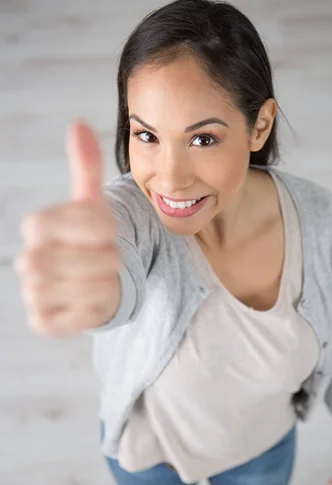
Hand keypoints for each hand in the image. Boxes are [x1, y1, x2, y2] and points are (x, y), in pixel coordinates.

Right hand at [14, 121, 121, 336]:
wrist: (89, 282)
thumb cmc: (90, 241)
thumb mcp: (92, 205)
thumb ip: (86, 168)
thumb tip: (78, 124)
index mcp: (37, 226)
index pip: (86, 224)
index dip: (104, 230)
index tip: (106, 233)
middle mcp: (28, 260)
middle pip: (93, 260)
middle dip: (111, 260)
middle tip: (107, 260)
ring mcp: (33, 293)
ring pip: (92, 290)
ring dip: (109, 284)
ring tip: (101, 279)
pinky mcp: (42, 322)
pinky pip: (82, 318)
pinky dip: (96, 309)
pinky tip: (91, 301)